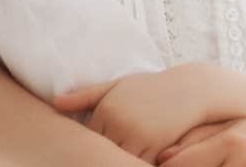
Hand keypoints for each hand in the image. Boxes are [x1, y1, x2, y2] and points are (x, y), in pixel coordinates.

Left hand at [54, 64, 217, 162]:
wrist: (191, 88)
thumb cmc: (150, 88)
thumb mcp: (117, 86)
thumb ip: (86, 96)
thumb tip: (55, 103)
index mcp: (107, 109)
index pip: (87, 139)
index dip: (85, 148)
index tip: (82, 152)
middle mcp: (120, 123)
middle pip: (100, 152)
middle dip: (97, 156)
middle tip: (90, 158)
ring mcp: (138, 136)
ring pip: (117, 160)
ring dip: (114, 160)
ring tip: (108, 160)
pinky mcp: (156, 146)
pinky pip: (138, 164)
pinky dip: (133, 163)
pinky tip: (129, 160)